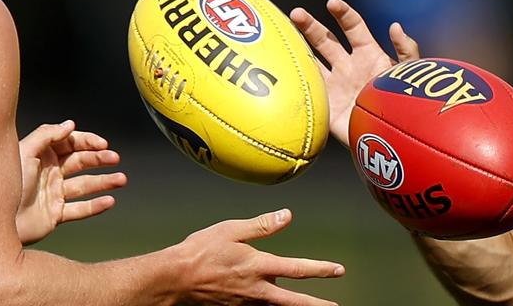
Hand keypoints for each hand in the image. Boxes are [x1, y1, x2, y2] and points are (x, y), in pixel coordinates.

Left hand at [15, 120, 125, 244]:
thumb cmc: (5, 185)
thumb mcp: (24, 152)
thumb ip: (47, 135)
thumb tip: (70, 124)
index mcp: (42, 155)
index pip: (70, 143)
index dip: (87, 141)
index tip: (102, 143)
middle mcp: (50, 173)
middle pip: (80, 162)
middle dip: (99, 159)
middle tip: (114, 158)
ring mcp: (54, 194)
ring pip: (85, 185)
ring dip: (104, 181)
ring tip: (121, 180)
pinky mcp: (56, 214)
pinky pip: (80, 209)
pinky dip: (96, 206)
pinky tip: (109, 201)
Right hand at [172, 208, 344, 305]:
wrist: (174, 280)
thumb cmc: (200, 250)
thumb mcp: (231, 230)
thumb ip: (262, 225)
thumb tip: (288, 215)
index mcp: (258, 266)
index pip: (297, 269)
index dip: (320, 269)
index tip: (339, 270)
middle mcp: (256, 289)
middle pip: (294, 301)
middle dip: (316, 305)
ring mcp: (246, 302)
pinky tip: (272, 303)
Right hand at [290, 0, 419, 145]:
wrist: (390, 138)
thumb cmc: (403, 104)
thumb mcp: (409, 75)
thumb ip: (406, 51)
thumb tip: (395, 26)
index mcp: (368, 54)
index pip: (353, 27)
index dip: (343, 14)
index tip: (332, 3)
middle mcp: (347, 65)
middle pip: (324, 39)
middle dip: (309, 25)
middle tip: (296, 13)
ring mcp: (333, 84)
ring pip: (310, 59)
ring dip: (296, 47)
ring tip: (279, 35)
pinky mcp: (324, 102)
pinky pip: (306, 87)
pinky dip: (295, 77)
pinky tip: (281, 67)